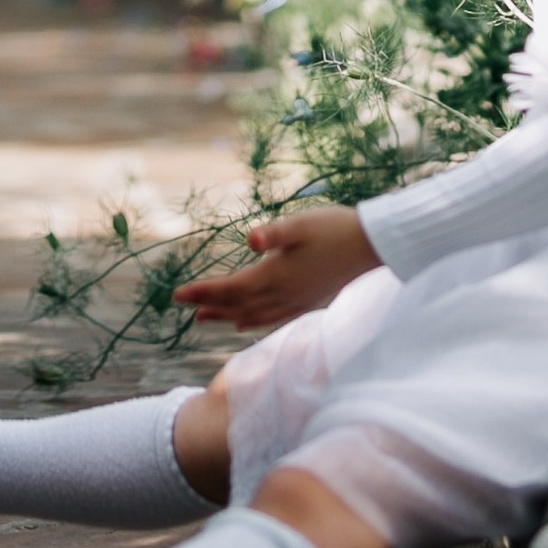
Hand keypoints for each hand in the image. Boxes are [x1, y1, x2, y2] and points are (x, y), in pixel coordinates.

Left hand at [174, 202, 375, 328]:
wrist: (370, 246)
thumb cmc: (333, 228)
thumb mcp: (300, 224)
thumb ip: (274, 234)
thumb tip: (250, 240)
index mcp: (276, 275)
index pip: (231, 288)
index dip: (203, 292)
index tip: (177, 294)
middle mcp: (283, 294)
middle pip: (237, 305)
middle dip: (209, 305)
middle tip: (182, 307)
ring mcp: (296, 301)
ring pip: (252, 315)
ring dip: (226, 316)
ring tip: (203, 319)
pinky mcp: (307, 301)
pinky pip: (272, 318)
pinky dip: (253, 322)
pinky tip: (244, 323)